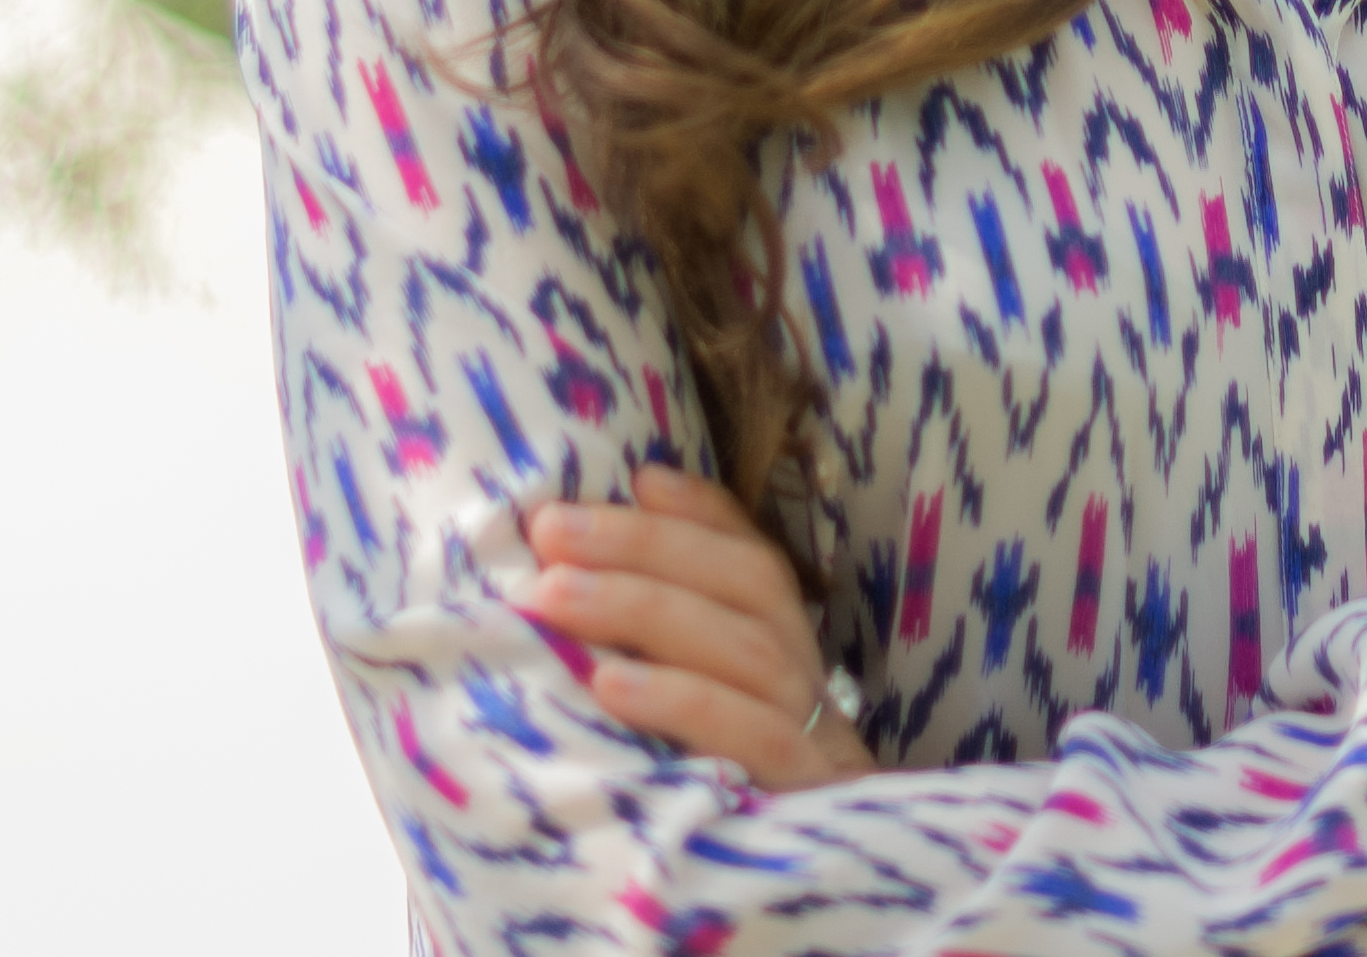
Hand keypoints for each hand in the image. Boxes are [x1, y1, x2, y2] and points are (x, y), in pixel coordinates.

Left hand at [519, 462, 874, 792]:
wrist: (818, 888)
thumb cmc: (736, 783)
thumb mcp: (710, 696)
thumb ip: (676, 621)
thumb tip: (626, 509)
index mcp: (786, 645)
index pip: (751, 556)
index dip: (698, 513)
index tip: (629, 477)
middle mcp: (805, 676)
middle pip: (740, 586)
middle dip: (640, 548)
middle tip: (547, 531)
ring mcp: (811, 733)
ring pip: (740, 647)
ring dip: (640, 609)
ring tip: (552, 595)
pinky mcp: (801, 792)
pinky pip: (748, 734)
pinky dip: (679, 699)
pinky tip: (610, 682)